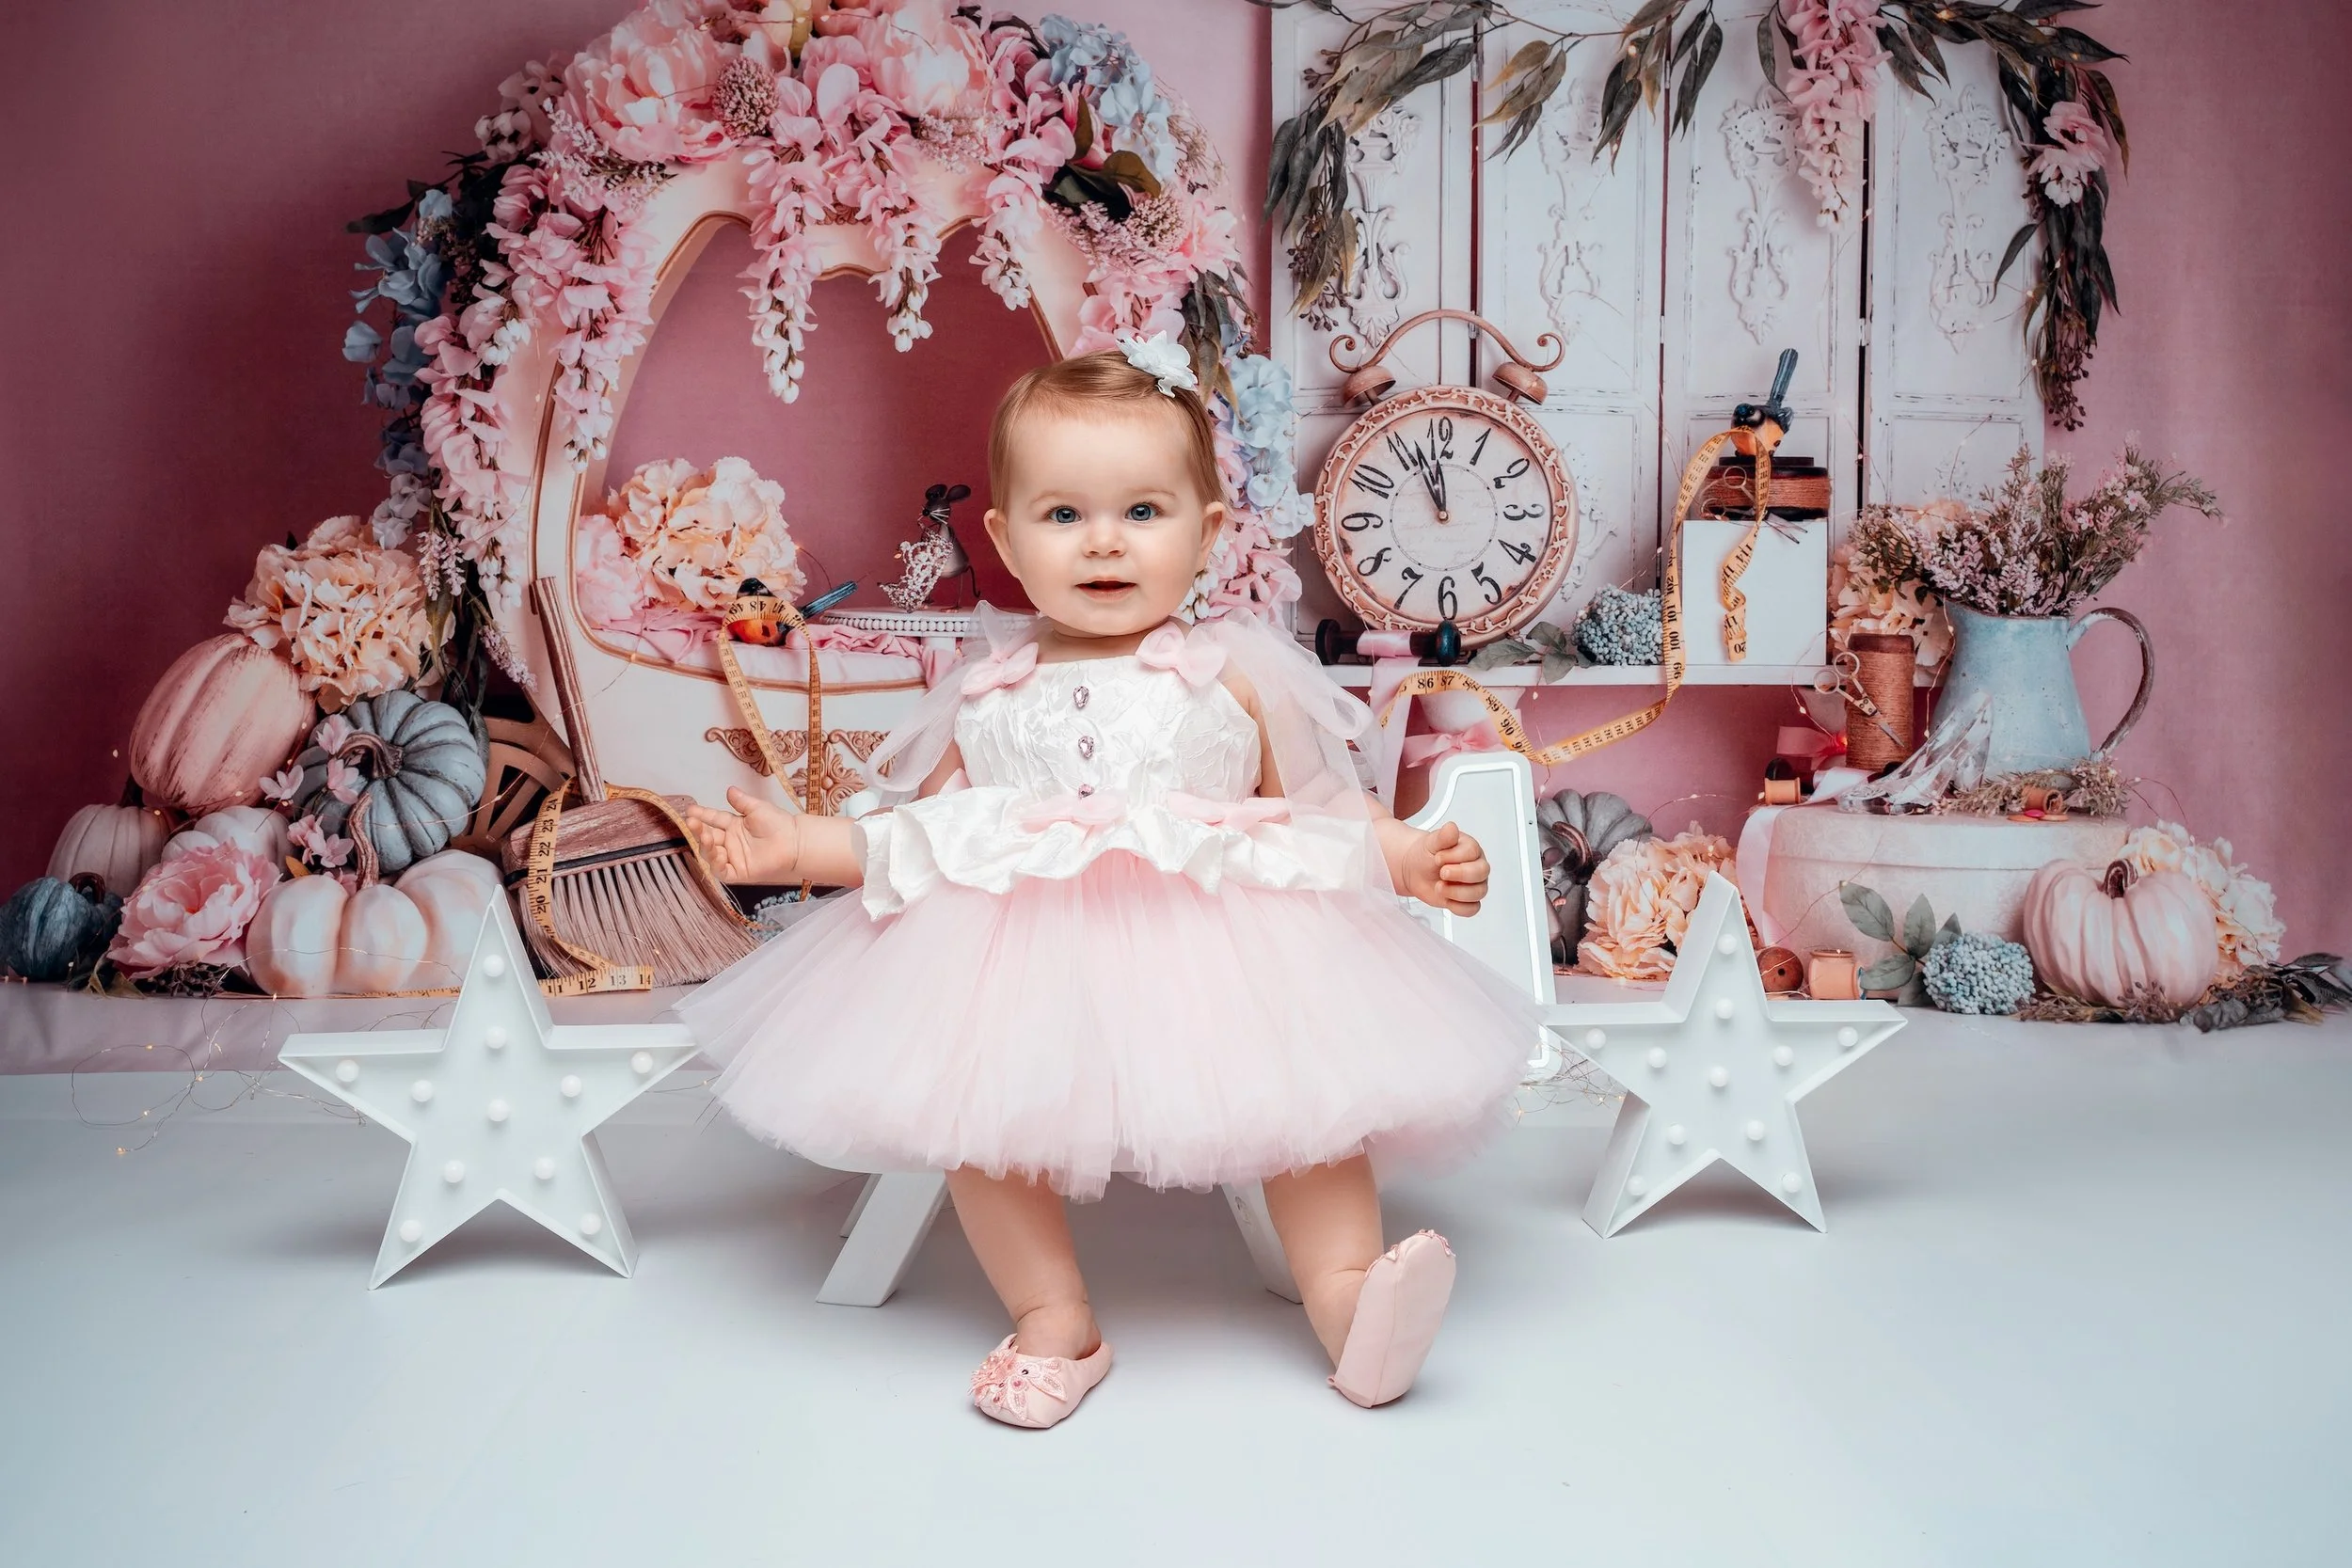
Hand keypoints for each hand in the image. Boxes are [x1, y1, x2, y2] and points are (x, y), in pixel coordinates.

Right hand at [685, 786, 799, 883]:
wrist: (794, 842)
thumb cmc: (779, 824)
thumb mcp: (758, 809)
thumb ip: (742, 801)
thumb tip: (729, 790)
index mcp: (733, 825)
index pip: (713, 819)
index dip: (702, 815)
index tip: (690, 810)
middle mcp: (730, 841)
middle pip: (708, 836)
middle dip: (699, 830)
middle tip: (692, 822)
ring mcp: (733, 857)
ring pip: (711, 854)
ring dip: (705, 845)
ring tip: (707, 836)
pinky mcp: (738, 872)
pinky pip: (721, 871)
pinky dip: (716, 864)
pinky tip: (716, 854)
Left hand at [1400, 821, 1488, 916]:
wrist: (1414, 869)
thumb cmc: (1426, 854)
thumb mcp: (1431, 842)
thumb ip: (1443, 836)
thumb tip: (1451, 827)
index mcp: (1470, 849)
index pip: (1472, 852)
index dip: (1454, 857)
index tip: (1438, 857)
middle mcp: (1476, 866)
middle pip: (1481, 872)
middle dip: (1459, 874)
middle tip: (1442, 873)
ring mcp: (1473, 884)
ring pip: (1479, 892)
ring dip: (1456, 892)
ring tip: (1439, 886)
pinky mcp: (1466, 900)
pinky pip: (1472, 909)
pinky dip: (1458, 907)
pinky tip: (1446, 899)